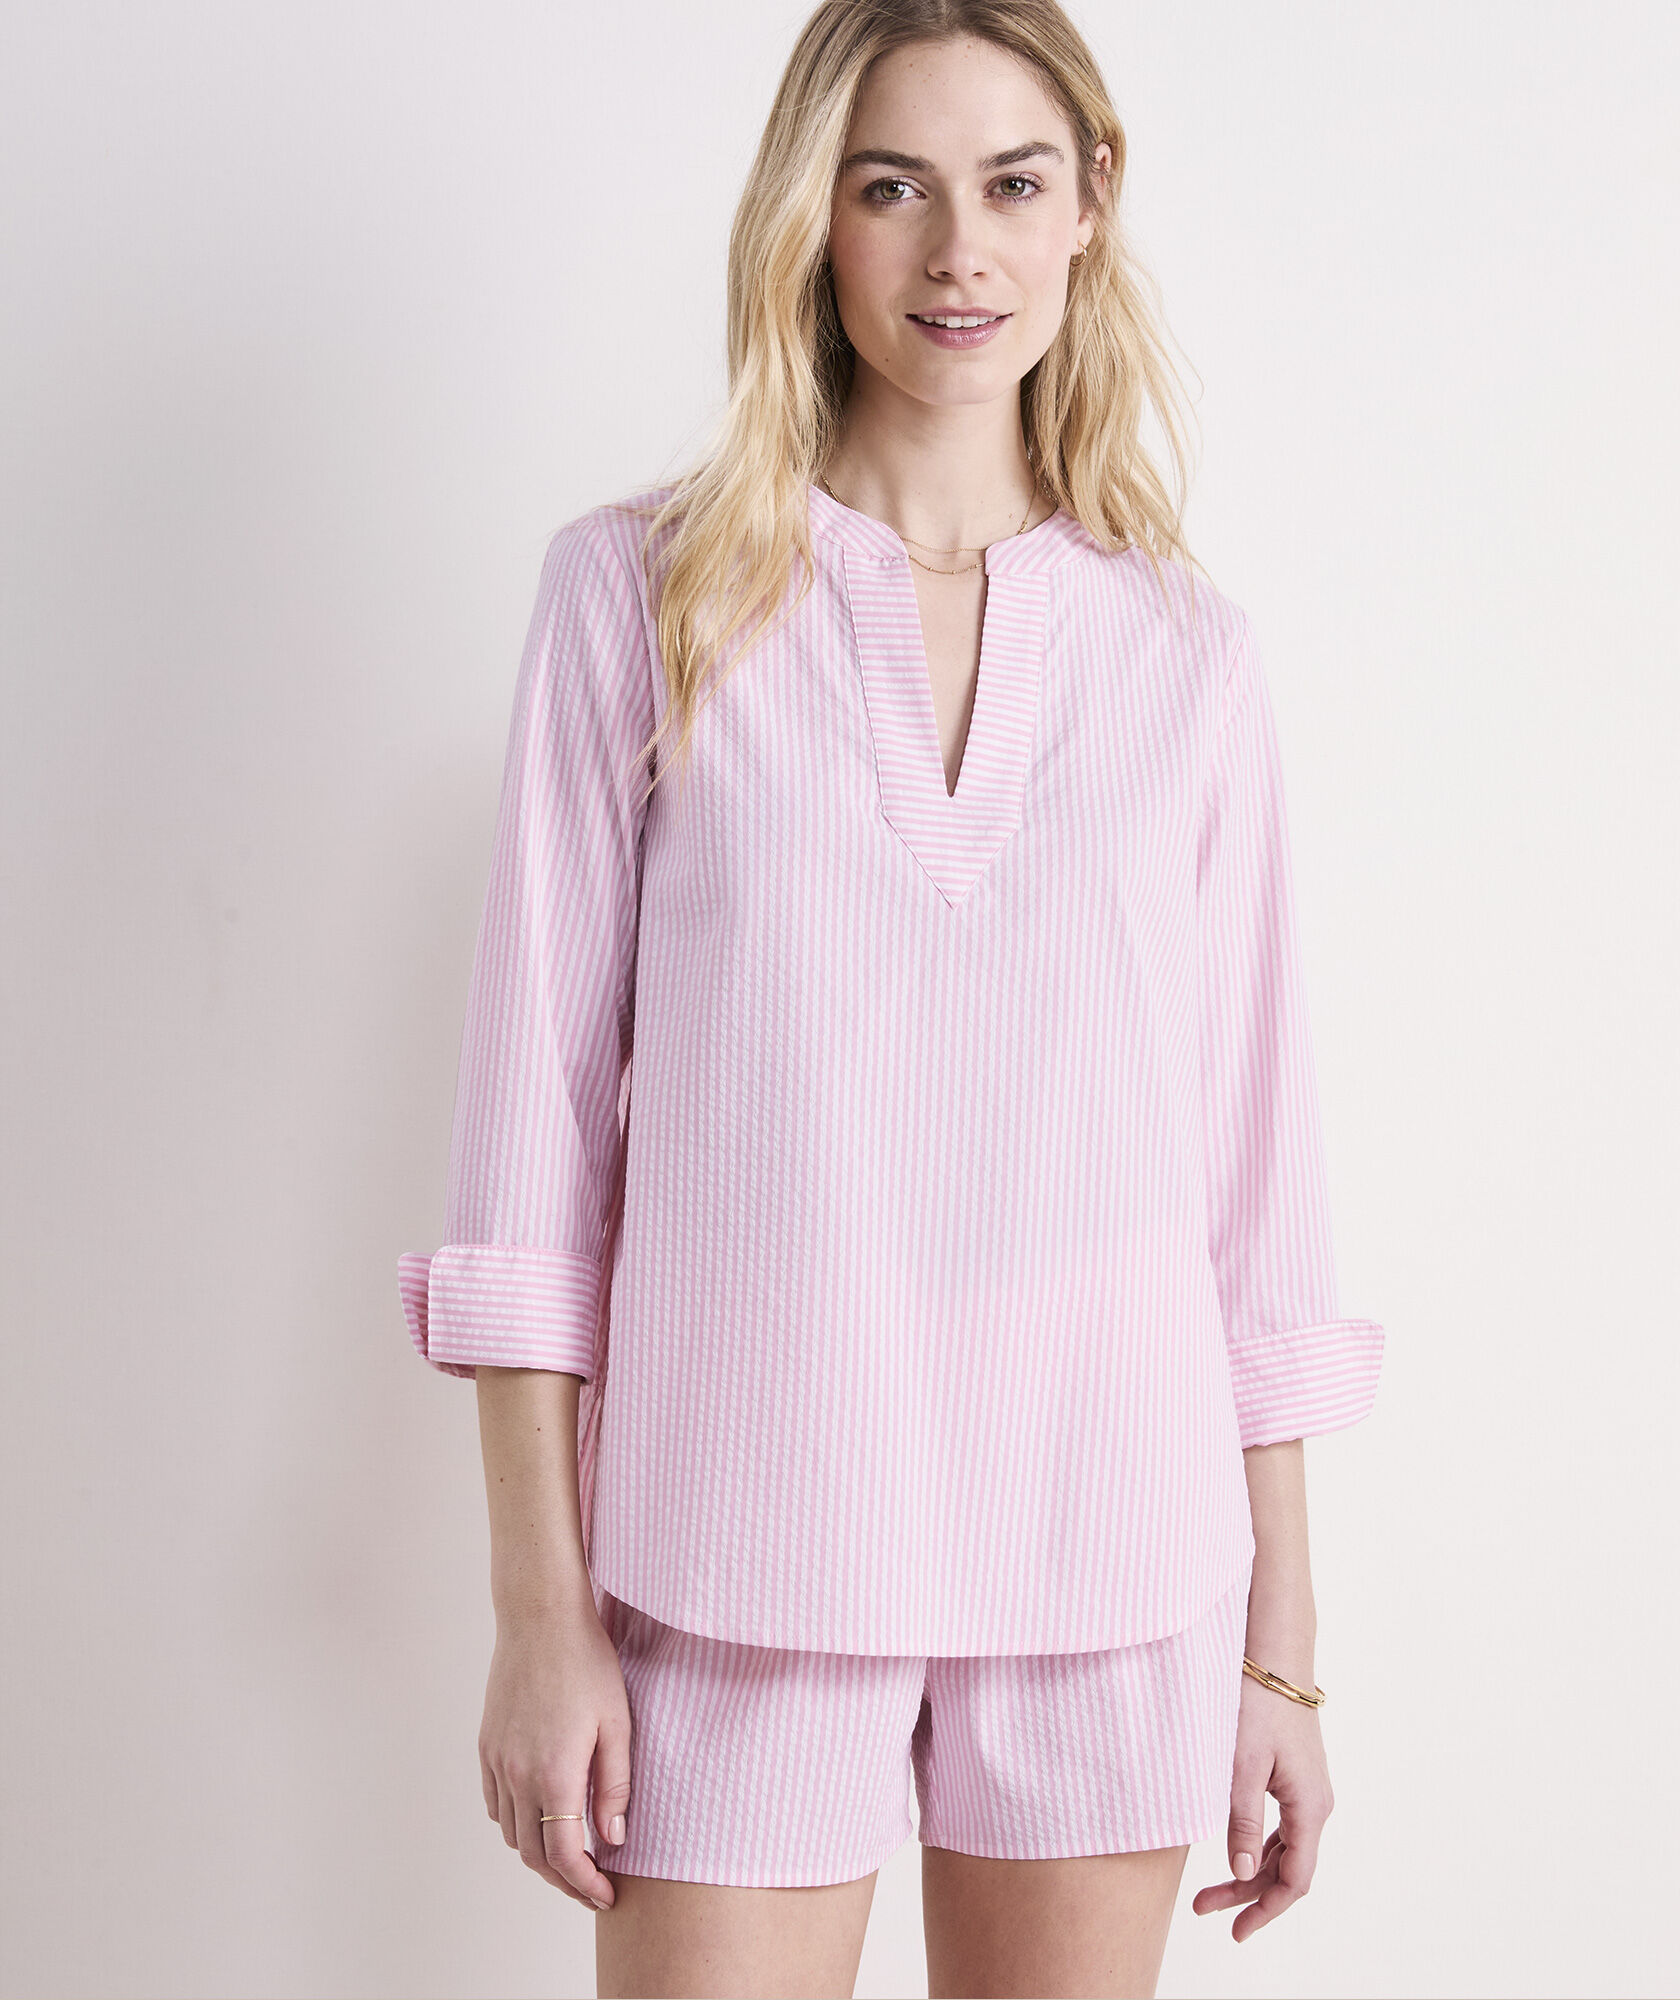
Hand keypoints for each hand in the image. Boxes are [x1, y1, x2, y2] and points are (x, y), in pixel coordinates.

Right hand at [478, 1584, 631, 1912]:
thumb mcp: (618, 1723)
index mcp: (554, 1774)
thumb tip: (613, 1839)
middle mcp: (517, 1775)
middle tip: (593, 1885)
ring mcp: (497, 1761)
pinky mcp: (487, 1746)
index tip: (607, 1895)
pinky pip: (496, 1805)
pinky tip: (540, 1818)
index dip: (585, 1884)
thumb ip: (614, 1786)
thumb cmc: (587, 1664)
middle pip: (534, 1854)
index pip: (565, 1856)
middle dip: (564, 1879)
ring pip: (512, 1834)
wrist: (541, 1618)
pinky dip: (516, 1824)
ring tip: (571, 1855)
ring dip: (539, 1854)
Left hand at [1191, 1664, 1333, 1941]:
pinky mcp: (1294, 1776)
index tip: (1236, 1931)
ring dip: (1250, 1871)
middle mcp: (1316, 1804)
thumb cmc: (1257, 1704)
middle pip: (1287, 1868)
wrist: (1274, 1655)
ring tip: (1209, 1889)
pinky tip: (1232, 1849)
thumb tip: (1243, 1872)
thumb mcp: (1242, 1766)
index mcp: (1309, 1807)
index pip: (1294, 1880)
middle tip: (1205, 1909)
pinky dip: (1257, 1846)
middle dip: (1248, 1894)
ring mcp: (1307, 1790)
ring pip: (1283, 1848)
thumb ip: (1242, 1822)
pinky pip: (1281, 1826)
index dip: (1265, 1910)